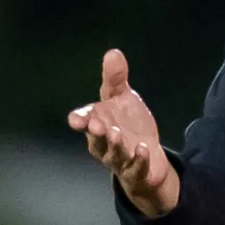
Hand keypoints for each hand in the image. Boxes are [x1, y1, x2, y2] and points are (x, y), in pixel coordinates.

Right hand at [67, 49, 178, 217]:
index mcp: (97, 123)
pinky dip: (138, 160)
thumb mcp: (123, 99)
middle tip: (96, 125)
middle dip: (96, 133)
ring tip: (116, 134)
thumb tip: (113, 53)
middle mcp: (104, 144)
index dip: (80, 119)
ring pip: (114, 155)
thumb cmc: (128, 125)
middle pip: (97, 141)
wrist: (148, 155)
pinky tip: (143, 148)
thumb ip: (116, 79)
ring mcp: (119, 160)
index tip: (76, 118)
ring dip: (114, 146)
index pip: (84, 121)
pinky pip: (136, 168)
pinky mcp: (136, 172)